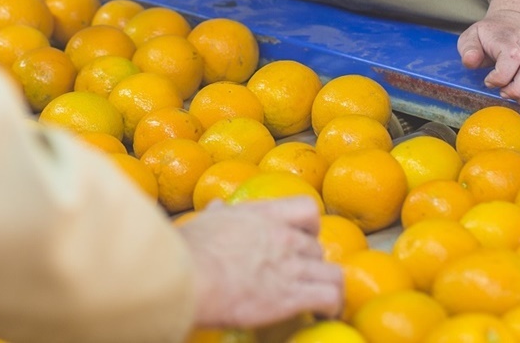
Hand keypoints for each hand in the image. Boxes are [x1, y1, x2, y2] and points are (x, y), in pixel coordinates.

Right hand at [178, 198, 341, 326]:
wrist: (186, 276)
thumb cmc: (188, 250)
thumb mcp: (205, 223)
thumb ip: (218, 214)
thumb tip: (218, 207)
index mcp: (264, 215)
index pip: (307, 209)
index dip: (311, 225)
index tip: (305, 236)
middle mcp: (283, 237)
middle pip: (317, 247)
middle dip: (312, 263)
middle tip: (301, 276)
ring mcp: (290, 266)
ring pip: (333, 273)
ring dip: (328, 285)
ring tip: (322, 298)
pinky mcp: (292, 296)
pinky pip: (330, 297)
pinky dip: (332, 305)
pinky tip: (324, 312)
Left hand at [456, 9, 519, 110]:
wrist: (512, 25)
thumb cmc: (488, 37)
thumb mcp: (471, 37)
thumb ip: (468, 49)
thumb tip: (471, 60)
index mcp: (506, 38)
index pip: (512, 56)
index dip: (501, 76)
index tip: (489, 82)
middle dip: (519, 88)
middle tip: (504, 94)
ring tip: (519, 100)